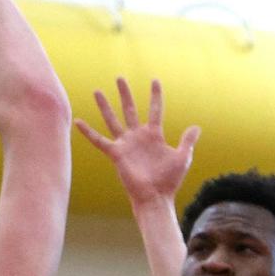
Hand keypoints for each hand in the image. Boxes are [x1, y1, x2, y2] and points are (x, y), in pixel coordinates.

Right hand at [76, 78, 199, 206]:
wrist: (156, 197)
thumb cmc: (169, 181)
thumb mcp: (182, 157)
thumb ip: (187, 141)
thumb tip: (197, 127)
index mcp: (154, 135)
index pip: (155, 110)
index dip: (155, 96)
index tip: (154, 80)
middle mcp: (138, 137)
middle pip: (130, 110)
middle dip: (125, 94)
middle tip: (120, 78)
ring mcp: (126, 144)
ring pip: (113, 120)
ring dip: (105, 106)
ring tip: (97, 91)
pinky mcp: (116, 154)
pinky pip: (99, 141)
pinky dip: (88, 132)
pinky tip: (78, 122)